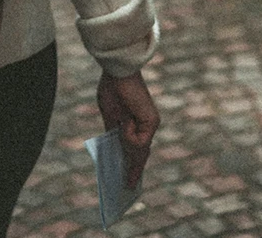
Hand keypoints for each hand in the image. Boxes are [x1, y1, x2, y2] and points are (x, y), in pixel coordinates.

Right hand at [96, 70, 158, 189]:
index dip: (133, 164)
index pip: (136, 148)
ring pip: (139, 149)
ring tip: (121, 131)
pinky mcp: (152, 122)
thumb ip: (114, 132)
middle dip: (134, 171)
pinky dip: (128, 136)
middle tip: (130, 187)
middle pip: (141, 154)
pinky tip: (124, 122)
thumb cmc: (112, 89)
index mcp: (136, 123)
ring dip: (126, 146)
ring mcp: (150, 124)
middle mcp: (146, 125)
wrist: (118, 73)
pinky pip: (138, 141)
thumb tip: (115, 149)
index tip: (129, 179)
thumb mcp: (110, 116)